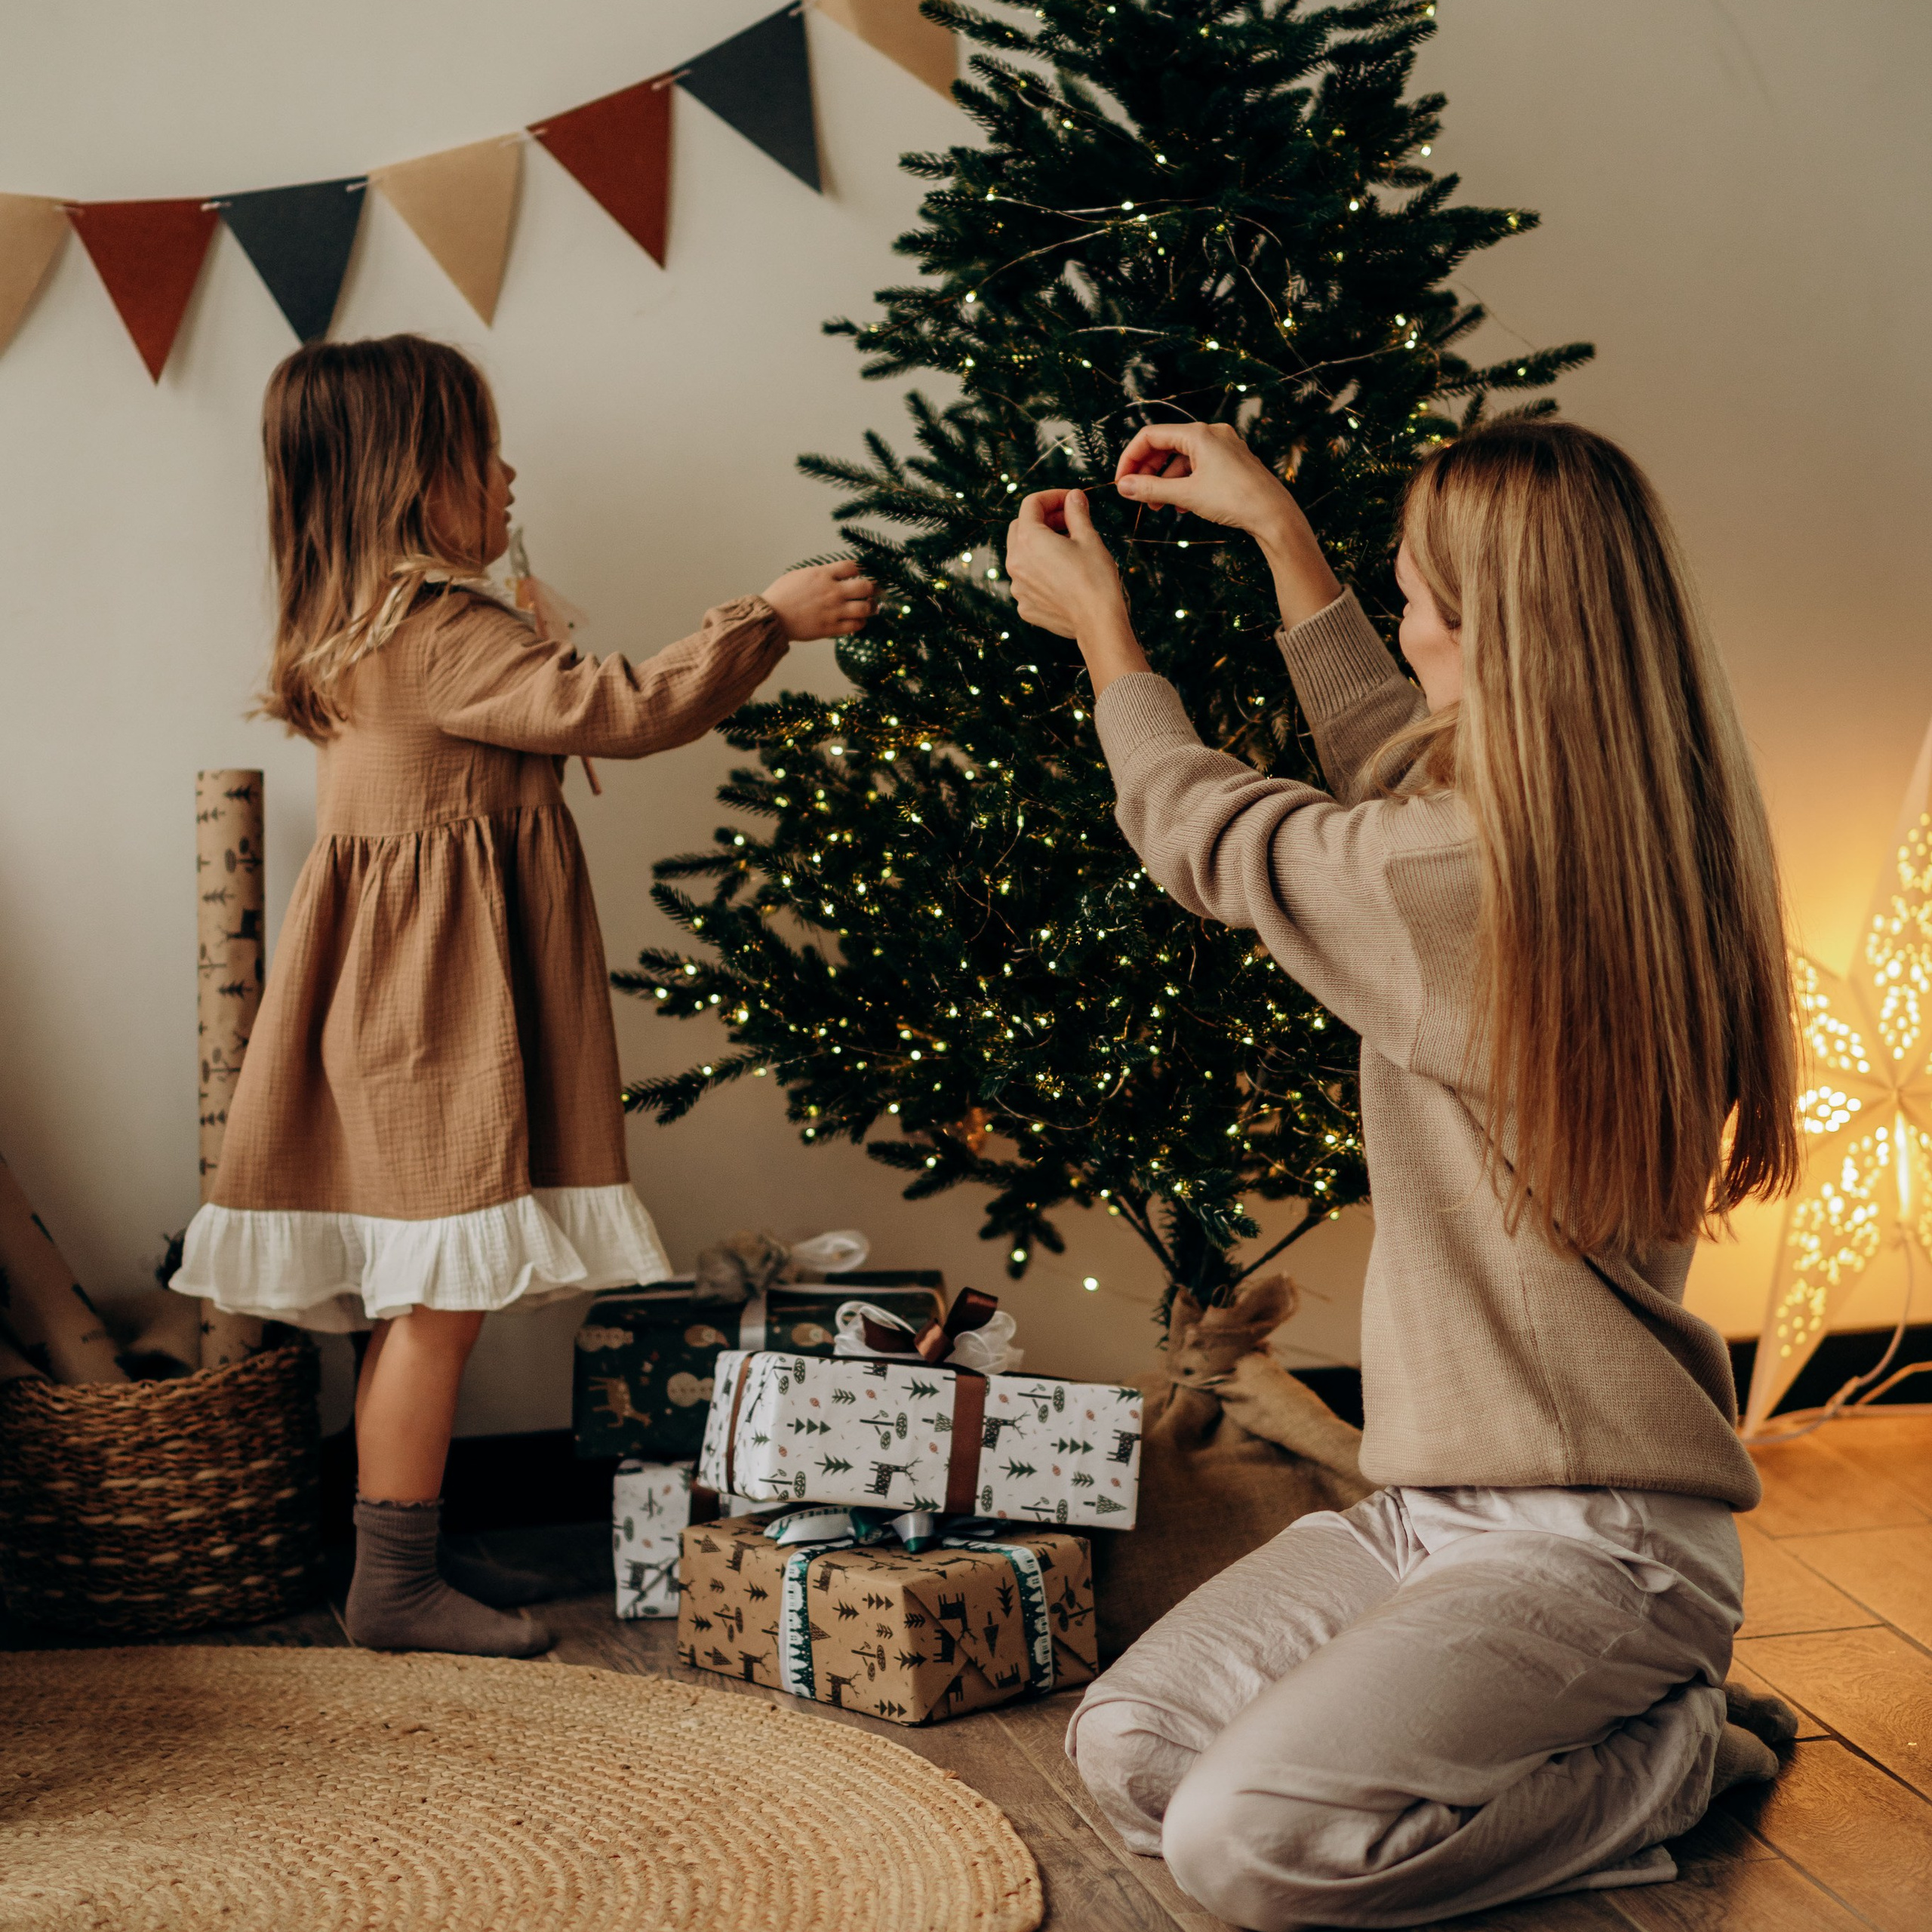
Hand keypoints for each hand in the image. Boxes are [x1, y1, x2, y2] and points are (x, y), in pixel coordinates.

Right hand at [762, 560, 874, 640]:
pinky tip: (858, 621)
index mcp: (823, 575)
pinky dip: (860, 623)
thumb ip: (819, 574)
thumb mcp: (799, 575)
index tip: (857, 575)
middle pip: (865, 586)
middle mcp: (832, 591)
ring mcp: (834, 610)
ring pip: (865, 608)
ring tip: (871, 607)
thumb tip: (831, 574)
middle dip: (873, 588)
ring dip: (871, 607)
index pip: (852, 567)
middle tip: (874, 591)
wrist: (771, 617)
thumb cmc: (781, 595)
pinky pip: (856, 625)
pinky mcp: (832, 628)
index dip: (858, 570)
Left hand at [1006, 489, 1147, 693]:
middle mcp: (1015, 563)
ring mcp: (1017, 587)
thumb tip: (1074, 497)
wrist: (1098, 623)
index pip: (1031, 504)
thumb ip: (1076, 512)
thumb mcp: (1089, 538)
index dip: (1052, 496)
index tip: (1071, 500)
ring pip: (1022, 555)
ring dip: (1041, 545)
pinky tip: (1063, 575)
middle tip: (1070, 521)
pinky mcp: (1025, 607)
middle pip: (1021, 528)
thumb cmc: (1096, 578)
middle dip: (1044, 519)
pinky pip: (1027, 581)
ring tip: (1069, 548)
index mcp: (1028, 540)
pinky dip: (1041, 571)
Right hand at [1116, 421, 1300, 536]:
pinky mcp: (1232, 462)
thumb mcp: (1186, 494)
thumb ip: (1151, 489)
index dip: (1131, 458)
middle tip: (1136, 495)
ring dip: (1165, 481)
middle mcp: (1211, 434)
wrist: (1273, 514)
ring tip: (1157, 506)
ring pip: (1182, 459)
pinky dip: (1184, 483)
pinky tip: (1181, 505)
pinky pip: (1199, 467)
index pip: (1151, 436)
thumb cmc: (1234, 499)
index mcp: (1198, 434)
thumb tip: (1123, 487)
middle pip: (1165, 445)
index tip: (1121, 483)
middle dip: (1147, 471)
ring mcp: (1224, 447)